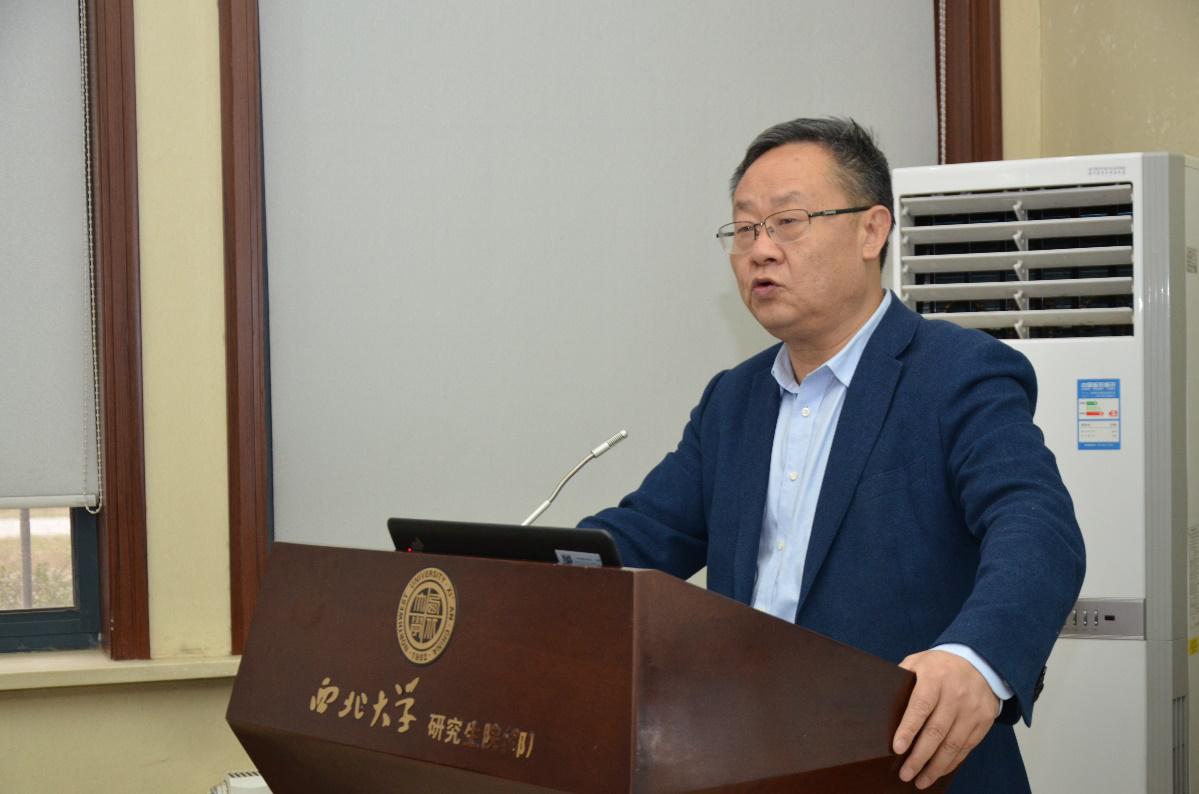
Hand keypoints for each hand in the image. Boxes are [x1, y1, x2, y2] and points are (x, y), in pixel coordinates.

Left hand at [892, 649, 999, 789]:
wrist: (980, 662)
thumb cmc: (940, 666)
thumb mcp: (918, 662)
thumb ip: (902, 679)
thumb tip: (882, 702)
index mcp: (935, 678)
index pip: (920, 707)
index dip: (908, 729)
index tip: (897, 748)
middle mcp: (955, 695)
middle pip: (936, 731)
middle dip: (919, 757)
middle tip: (905, 774)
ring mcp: (972, 710)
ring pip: (953, 744)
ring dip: (935, 767)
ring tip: (920, 781)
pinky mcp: (984, 721)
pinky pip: (966, 747)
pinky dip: (951, 762)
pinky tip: (938, 771)